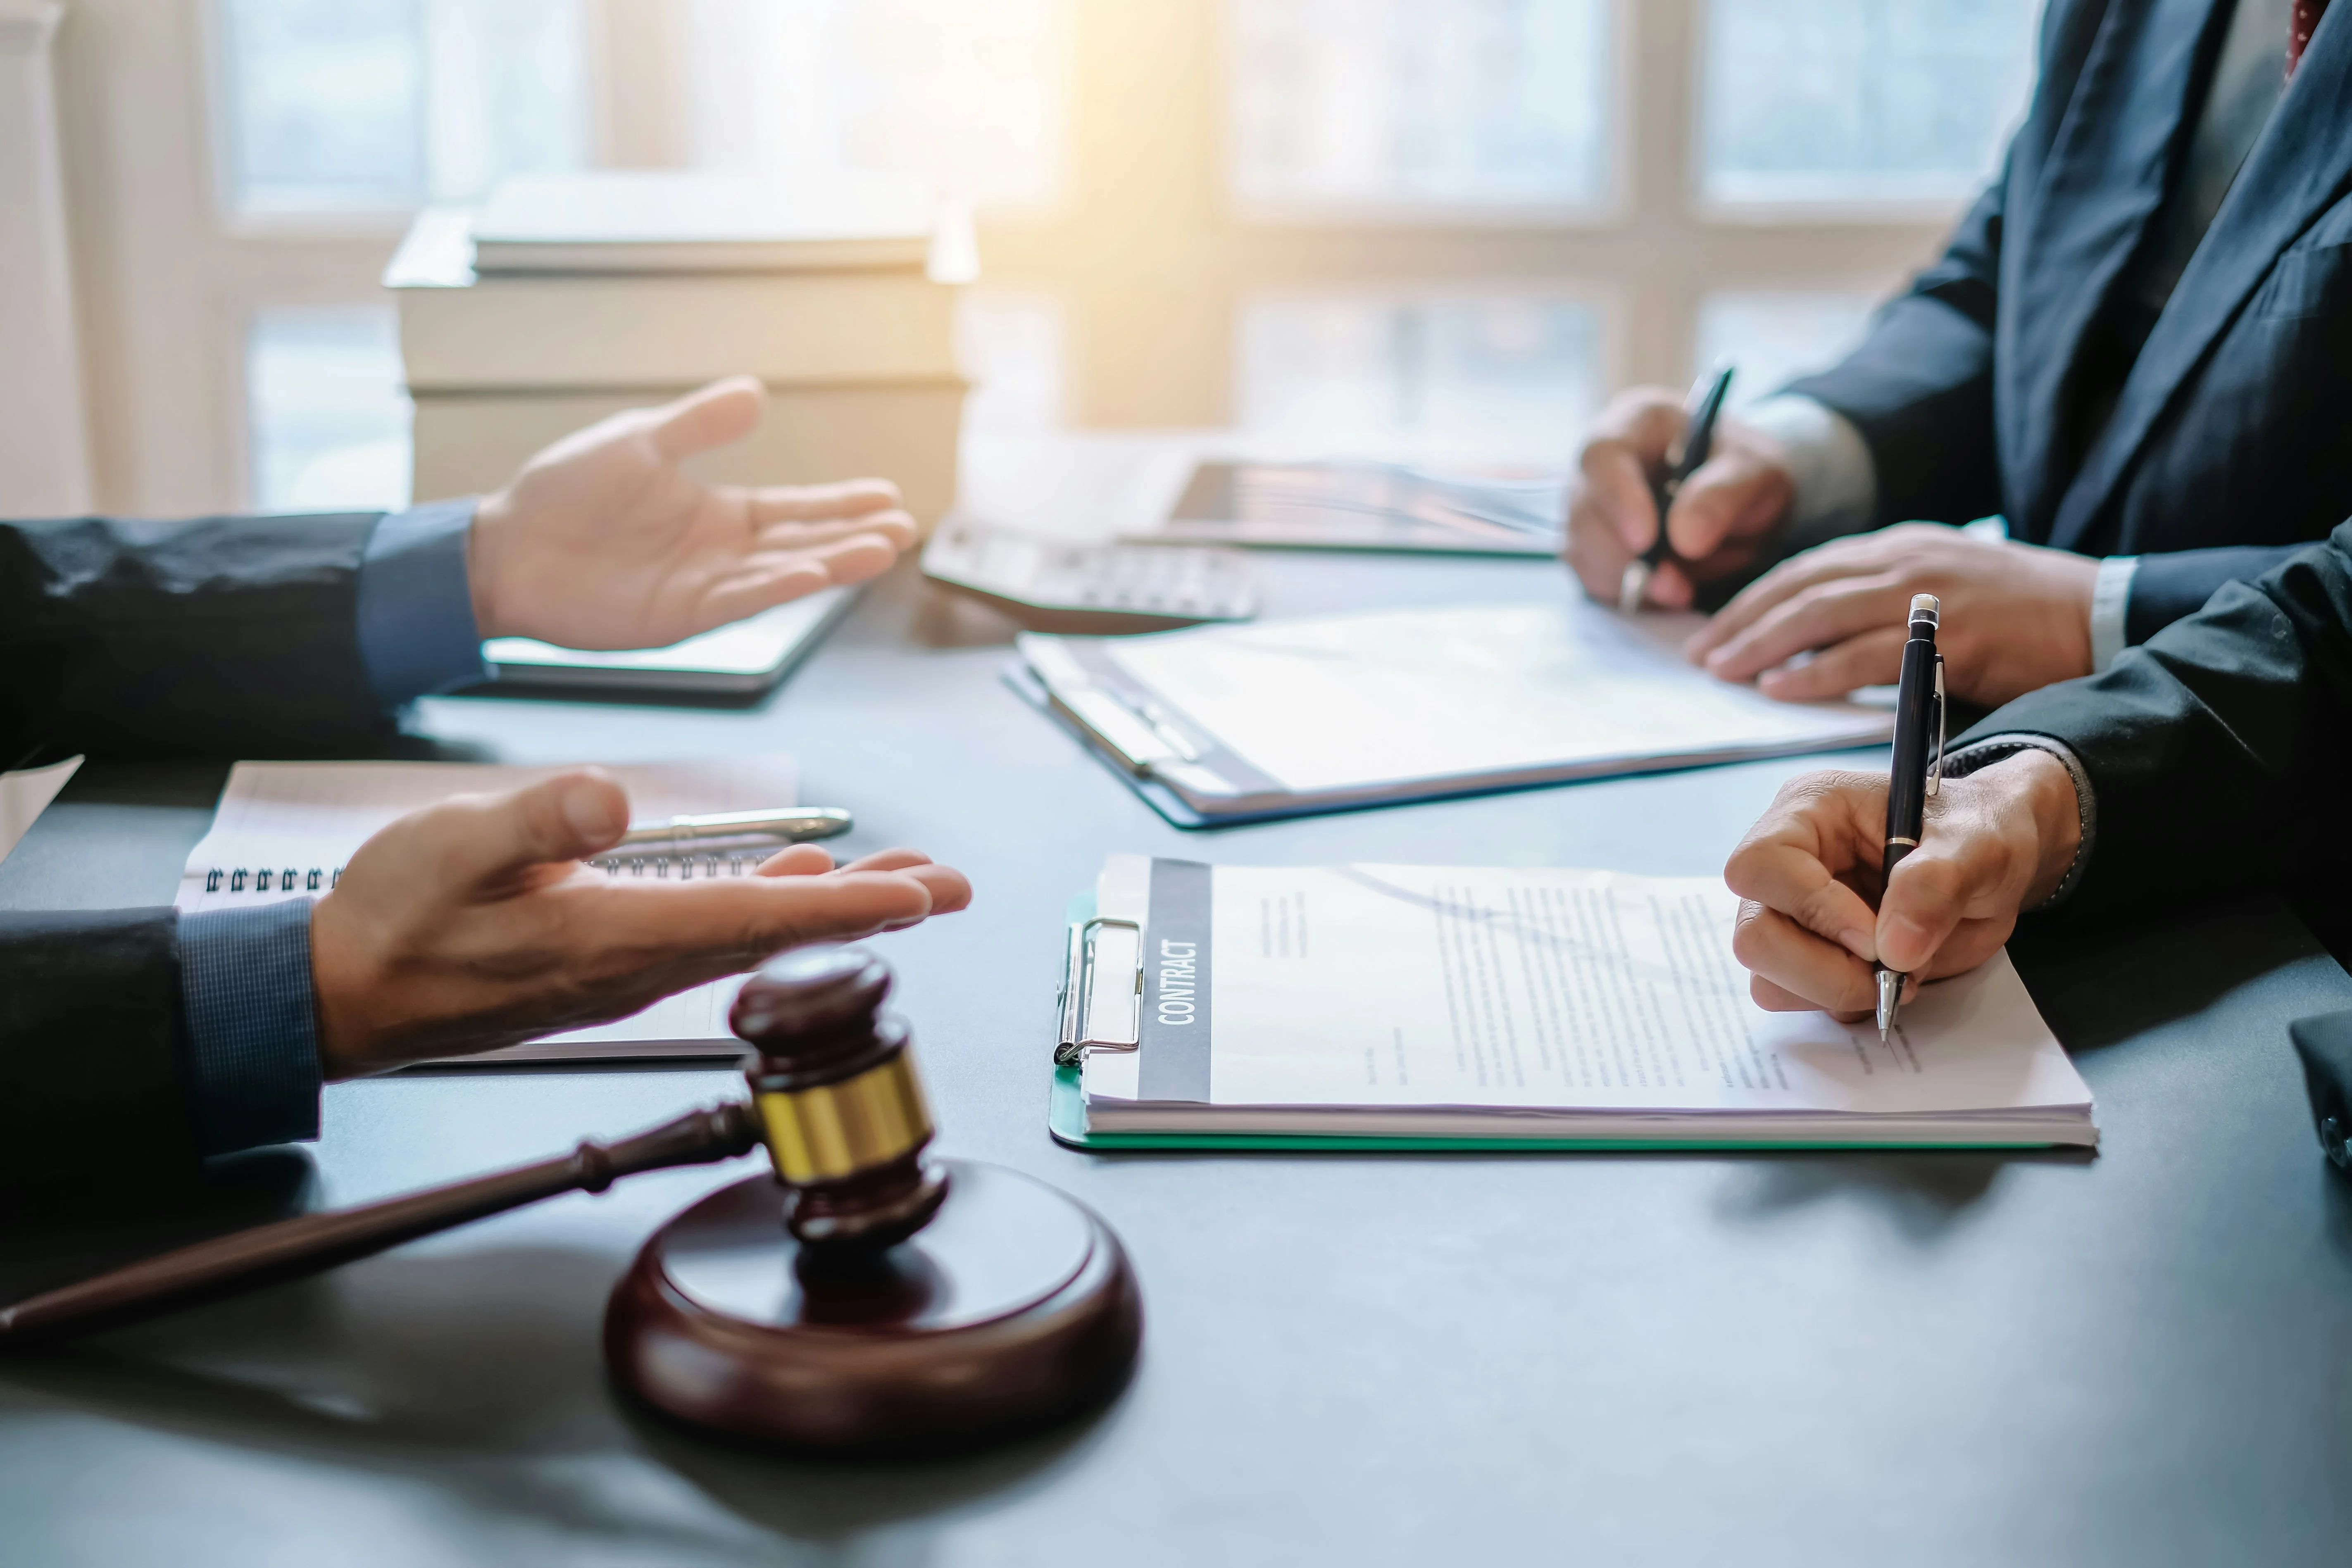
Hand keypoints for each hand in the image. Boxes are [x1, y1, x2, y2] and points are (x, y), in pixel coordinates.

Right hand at [308, 769, 971, 1076]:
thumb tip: (613, 797)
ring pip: (756, 934)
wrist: (349, 991)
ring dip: (833, 906)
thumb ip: (536, 819)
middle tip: (952, 887)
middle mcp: (638, 965)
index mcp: (613, 937)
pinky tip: (799, 880)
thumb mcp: (453, 845)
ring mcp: (629, 969)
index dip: (845, 908)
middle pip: (780, 934)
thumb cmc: (394, 920)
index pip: (757, 920)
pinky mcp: (612, 961)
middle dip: (873, 910)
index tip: (919, 897)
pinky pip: (715, 934)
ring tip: (903, 881)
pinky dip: (773, 904)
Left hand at [466, 376, 918, 650]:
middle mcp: (719, 554)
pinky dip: (777, 587)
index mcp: (715, 513)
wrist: (505, 547)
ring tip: (883, 550)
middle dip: (854, 535)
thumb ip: (699, 425)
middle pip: (802, 542)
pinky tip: (812, 572)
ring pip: (782, 574)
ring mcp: (703, 588)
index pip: (793, 508)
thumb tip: (756, 393)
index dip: (840, 502)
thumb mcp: (638, 441)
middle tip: (905, 527)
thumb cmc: (563, 493)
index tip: (887, 494)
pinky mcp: (679, 618)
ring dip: (832, 563)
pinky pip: (738, 600)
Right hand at [1565, 385, 1795, 610]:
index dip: (1618, 498)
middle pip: (1584, 509)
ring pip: (1583, 549)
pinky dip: (1627, 592)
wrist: (1742, 497)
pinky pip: (1594, 576)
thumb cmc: (1745, 469)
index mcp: (1636, 422)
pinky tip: (1666, 591)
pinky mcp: (1594, 546)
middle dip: (1624, 556)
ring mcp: (1591, 506)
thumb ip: (1723, 494)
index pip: (1604, 455)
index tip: (1647, 540)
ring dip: (1627, 579)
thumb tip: (1685, 539)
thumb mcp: (1756, 471)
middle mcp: (1601, 463)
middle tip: (1675, 587)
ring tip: (1681, 591)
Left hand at [1687, 523, 2097, 705]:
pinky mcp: (1949, 632)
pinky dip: (1815, 671)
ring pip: (1820, 613)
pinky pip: (1864, 654)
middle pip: (1800, 586)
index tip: (1714, 628)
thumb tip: (1819, 644)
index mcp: (1898, 548)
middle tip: (1699, 654)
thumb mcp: (1941, 592)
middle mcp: (1904, 560)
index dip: (1754, 598)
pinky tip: (1779, 688)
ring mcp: (1926, 593)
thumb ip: (1882, 608)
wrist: (2099, 614)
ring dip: (1763, 644)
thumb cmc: (2020, 616)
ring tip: (1724, 671)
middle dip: (1742, 620)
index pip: (1807, 567)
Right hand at [1721, 751, 2079, 1016]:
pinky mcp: (1806, 957)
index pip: (1762, 865)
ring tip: (1899, 972)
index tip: (1877, 937)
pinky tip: (1886, 979)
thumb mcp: (1978, 846)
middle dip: (1823, 970)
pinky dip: (1844, 1003)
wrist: (1992, 866)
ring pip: (1769, 979)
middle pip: (1755, 935)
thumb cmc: (1979, 834)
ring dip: (1836, 991)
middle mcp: (1785, 865)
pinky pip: (1797, 999)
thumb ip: (1936, 884)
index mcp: (1809, 812)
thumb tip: (1893, 949)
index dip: (1813, 909)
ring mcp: (1790, 916)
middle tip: (1888, 974)